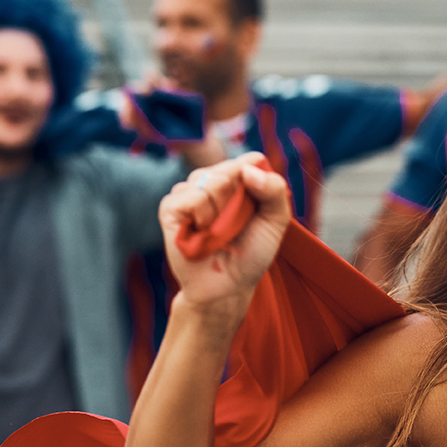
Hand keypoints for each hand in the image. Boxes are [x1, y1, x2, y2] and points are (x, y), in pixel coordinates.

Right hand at [159, 153, 290, 309]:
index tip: (258, 208)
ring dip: (220, 212)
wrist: (226, 286)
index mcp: (239, 181)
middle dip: (239, 201)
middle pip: (230, 168)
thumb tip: (248, 169)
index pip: (250, 160)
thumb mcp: (275, 222)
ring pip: (208, 179)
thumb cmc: (251, 254)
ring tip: (216, 232)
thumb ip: (274, 190)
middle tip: (235, 226)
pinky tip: (200, 232)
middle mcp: (213, 181)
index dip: (256, 181)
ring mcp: (189, 192)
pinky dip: (201, 217)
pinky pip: (190, 196)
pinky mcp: (171, 207)